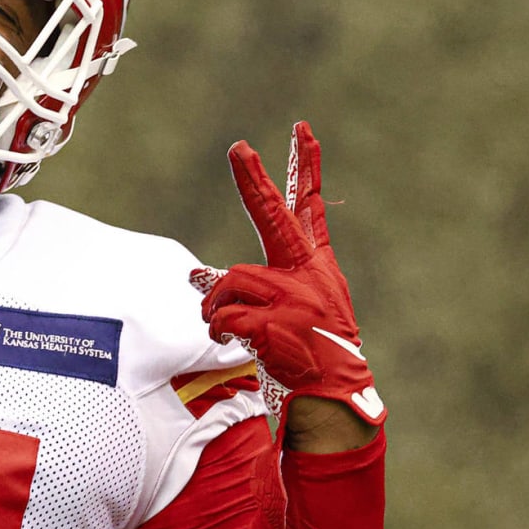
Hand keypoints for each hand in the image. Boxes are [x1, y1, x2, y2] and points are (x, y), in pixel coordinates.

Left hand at [189, 122, 384, 446]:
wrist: (334, 398)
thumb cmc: (309, 352)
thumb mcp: (289, 312)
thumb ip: (247, 289)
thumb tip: (194, 276)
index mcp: (316, 266)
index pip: (310, 208)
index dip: (306, 168)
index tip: (300, 129)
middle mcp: (310, 274)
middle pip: (275, 218)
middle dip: (254, 182)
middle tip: (238, 147)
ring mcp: (297, 298)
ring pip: (232, 280)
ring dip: (217, 307)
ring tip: (227, 330)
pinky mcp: (280, 323)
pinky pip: (227, 316)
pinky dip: (220, 330)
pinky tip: (234, 344)